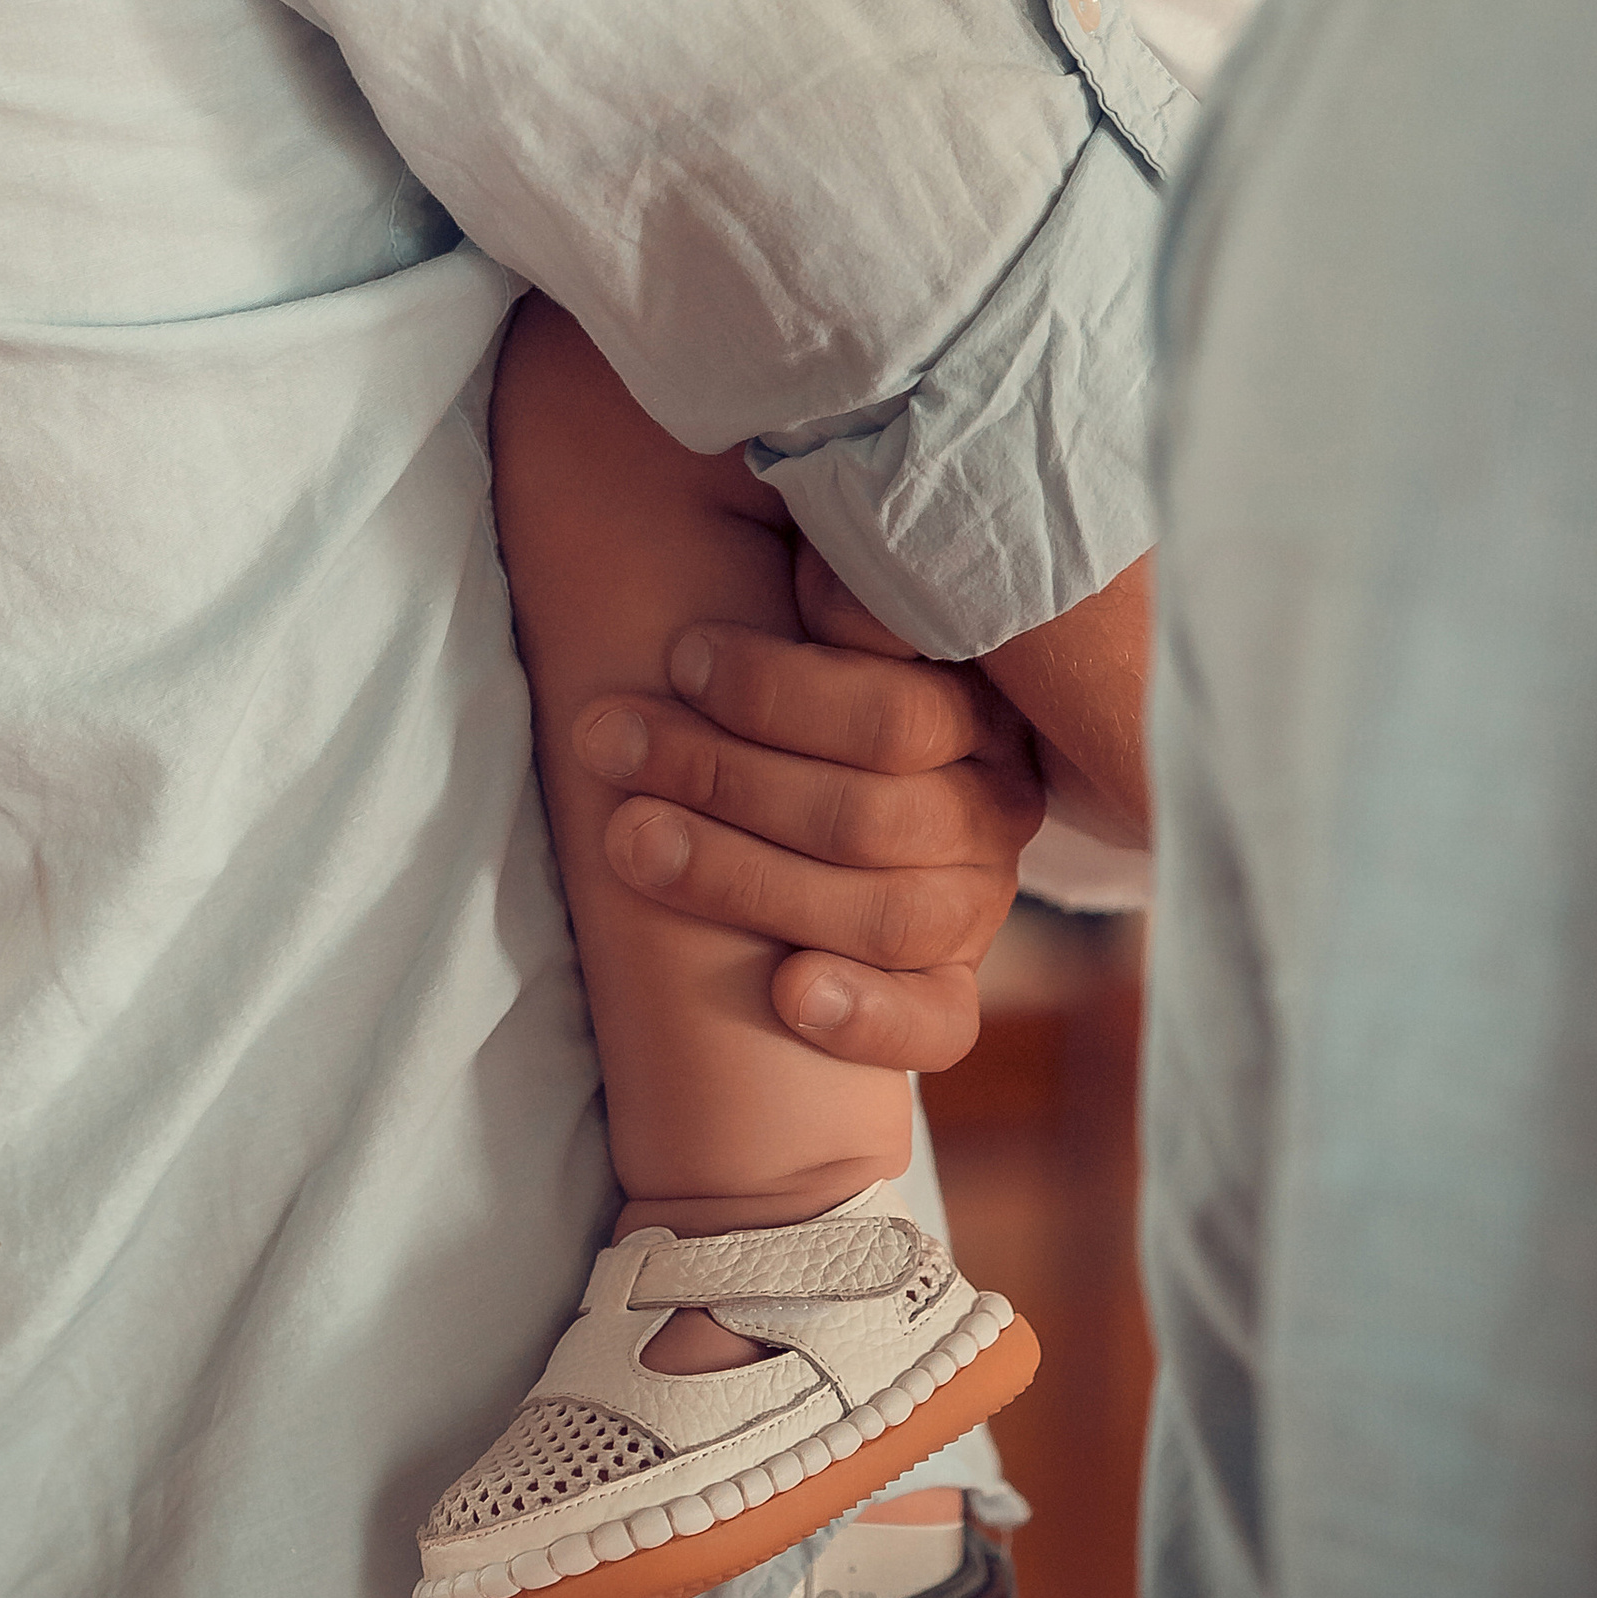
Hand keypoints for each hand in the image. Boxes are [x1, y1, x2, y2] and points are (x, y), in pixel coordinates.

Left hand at [573, 571, 1044, 1069]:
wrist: (806, 753)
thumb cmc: (788, 648)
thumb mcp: (810, 590)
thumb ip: (831, 580)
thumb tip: (820, 574)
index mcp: (972, 704)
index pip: (892, 716)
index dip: (775, 689)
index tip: (677, 655)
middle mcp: (992, 804)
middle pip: (867, 815)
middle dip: (720, 774)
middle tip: (605, 740)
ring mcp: (974, 902)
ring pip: (888, 913)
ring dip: (745, 878)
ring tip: (630, 838)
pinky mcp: (945, 984)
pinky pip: (938, 1023)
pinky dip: (869, 1017)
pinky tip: (787, 995)